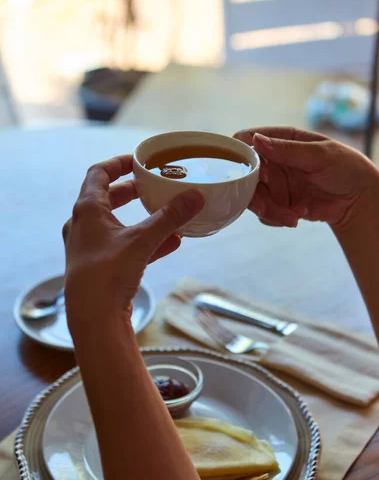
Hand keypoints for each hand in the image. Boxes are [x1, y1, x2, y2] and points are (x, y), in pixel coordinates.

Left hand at [62, 155, 203, 320]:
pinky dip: (146, 243)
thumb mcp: (143, 240)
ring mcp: (91, 248)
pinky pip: (125, 248)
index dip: (119, 163)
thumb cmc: (108, 273)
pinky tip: (172, 243)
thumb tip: (195, 196)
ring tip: (168, 215)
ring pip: (119, 225)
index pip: (98, 174)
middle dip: (132, 192)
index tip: (139, 161)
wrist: (93, 318)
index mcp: (87, 210)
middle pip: (107, 199)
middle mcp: (83, 226)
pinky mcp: (101, 268)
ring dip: (143, 219)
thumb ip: (170, 217)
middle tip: (153, 186)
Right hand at [234, 127, 378, 226]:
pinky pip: (265, 213)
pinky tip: (297, 217)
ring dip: (270, 210)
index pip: (248, 140)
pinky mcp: (279, 204)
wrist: (358, 199)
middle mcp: (274, 161)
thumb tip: (256, 140)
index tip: (245, 171)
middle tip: (265, 208)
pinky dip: (278, 218)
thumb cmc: (345, 167)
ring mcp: (275, 183)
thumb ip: (288, 149)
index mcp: (282, 140)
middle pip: (246, 174)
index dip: (241, 154)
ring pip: (255, 197)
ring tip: (293, 216)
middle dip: (255, 193)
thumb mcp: (319, 155)